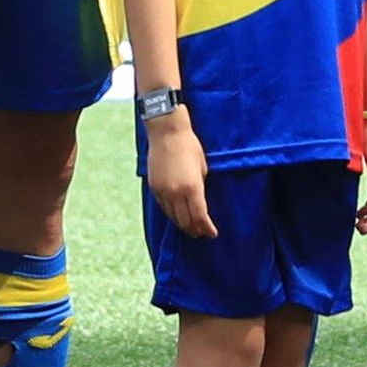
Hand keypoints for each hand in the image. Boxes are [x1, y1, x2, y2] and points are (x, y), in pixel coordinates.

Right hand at [143, 114, 215, 236]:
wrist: (167, 131)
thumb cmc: (189, 145)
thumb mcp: (202, 167)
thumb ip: (200, 187)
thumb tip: (200, 201)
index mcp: (192, 187)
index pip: (200, 217)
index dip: (207, 228)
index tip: (212, 233)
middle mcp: (176, 192)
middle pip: (186, 221)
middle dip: (195, 230)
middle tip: (201, 234)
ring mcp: (163, 191)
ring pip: (173, 216)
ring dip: (182, 224)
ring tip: (190, 228)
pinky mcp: (154, 187)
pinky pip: (163, 206)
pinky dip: (172, 213)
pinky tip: (177, 214)